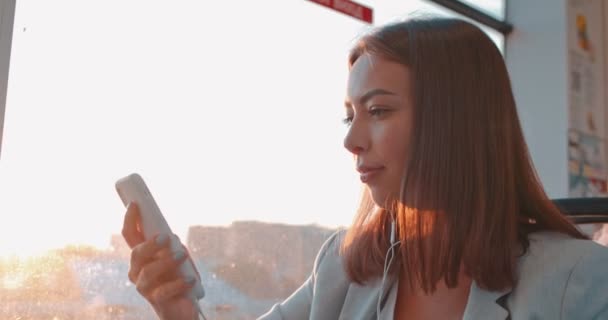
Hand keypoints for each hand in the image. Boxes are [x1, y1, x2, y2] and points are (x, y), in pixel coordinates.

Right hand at [122, 202, 198, 319]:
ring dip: (166, 262)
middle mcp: (137, 270)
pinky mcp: (155, 300)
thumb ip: (173, 246)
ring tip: (182, 255)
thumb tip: (171, 237)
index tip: (135, 204)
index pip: (130, 235)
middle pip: (137, 253)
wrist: (181, 306)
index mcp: (141, 255)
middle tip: (166, 237)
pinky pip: (163, 291)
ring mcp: (144, 286)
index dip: (130, 219)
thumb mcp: (178, 257)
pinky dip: (178, 283)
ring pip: (148, 271)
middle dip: (150, 244)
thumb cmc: (179, 277)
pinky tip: (190, 279)